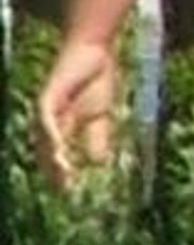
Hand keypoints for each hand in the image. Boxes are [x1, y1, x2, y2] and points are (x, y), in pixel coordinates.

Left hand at [37, 41, 118, 191]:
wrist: (96, 50)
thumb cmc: (96, 80)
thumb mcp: (100, 117)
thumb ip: (98, 139)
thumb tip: (98, 165)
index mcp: (59, 127)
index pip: (55, 157)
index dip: (60, 176)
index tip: (72, 193)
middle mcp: (47, 121)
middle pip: (45, 153)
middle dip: (53, 172)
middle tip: (65, 191)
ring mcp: (45, 109)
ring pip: (43, 140)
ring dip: (52, 158)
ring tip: (64, 175)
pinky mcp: (47, 97)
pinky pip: (45, 120)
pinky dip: (52, 136)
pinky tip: (60, 148)